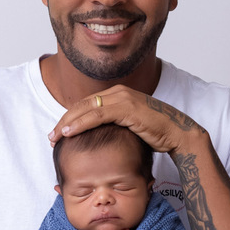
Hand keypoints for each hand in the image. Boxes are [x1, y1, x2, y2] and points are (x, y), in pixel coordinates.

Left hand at [48, 85, 205, 155]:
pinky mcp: (126, 108)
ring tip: (54, 136)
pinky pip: (97, 115)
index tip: (58, 131)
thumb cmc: (156, 134)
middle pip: (82, 104)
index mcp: (118, 94)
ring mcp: (123, 98)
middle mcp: (119, 92)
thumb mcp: (130, 127)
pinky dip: (80, 123)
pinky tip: (68, 132)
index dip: (70, 117)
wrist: (177, 134)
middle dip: (64, 120)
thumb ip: (115, 126)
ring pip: (86, 108)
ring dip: (67, 123)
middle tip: (51, 136)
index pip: (86, 103)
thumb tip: (100, 137)